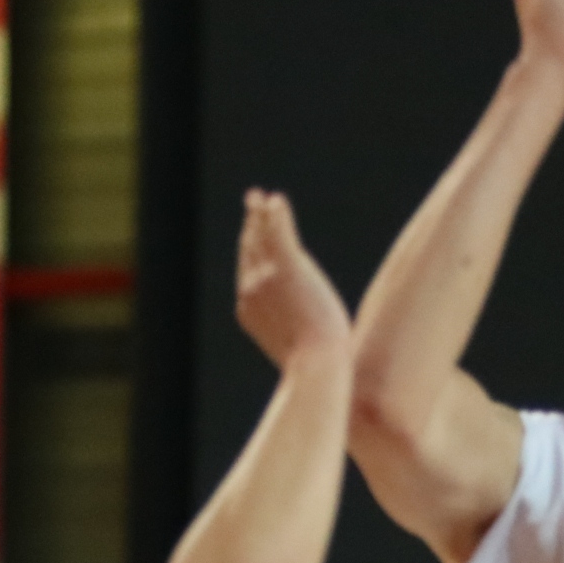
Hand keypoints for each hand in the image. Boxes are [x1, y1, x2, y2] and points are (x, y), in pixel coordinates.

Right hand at [234, 190, 349, 366]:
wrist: (316, 363)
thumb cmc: (312, 364)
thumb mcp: (295, 348)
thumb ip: (290, 335)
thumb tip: (302, 343)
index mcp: (249, 309)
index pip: (247, 270)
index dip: (249, 248)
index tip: (252, 233)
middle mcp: (251, 288)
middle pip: (250, 248)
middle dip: (251, 224)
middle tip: (253, 204)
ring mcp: (267, 276)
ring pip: (261, 236)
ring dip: (260, 213)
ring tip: (263, 197)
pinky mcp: (288, 267)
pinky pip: (279, 232)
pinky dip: (276, 214)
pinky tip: (278, 200)